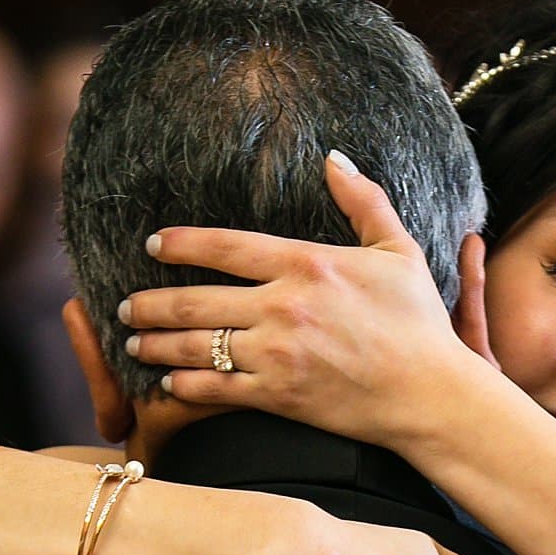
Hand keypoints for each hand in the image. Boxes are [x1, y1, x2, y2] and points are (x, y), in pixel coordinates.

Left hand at [119, 154, 488, 454]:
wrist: (431, 395)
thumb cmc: (420, 324)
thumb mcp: (398, 251)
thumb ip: (363, 201)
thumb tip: (333, 158)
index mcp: (307, 262)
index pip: (225, 245)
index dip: (181, 244)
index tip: (153, 245)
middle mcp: (283, 306)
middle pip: (195, 299)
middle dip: (150, 304)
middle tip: (124, 307)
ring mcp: (277, 354)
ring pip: (196, 346)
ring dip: (157, 345)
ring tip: (134, 344)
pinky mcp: (280, 396)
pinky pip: (217, 389)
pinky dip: (187, 387)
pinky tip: (169, 385)